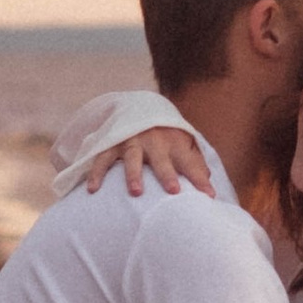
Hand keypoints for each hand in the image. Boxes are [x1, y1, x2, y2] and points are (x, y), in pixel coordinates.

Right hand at [83, 125, 213, 195]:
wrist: (139, 106)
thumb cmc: (166, 136)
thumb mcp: (183, 145)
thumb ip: (195, 164)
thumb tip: (209, 188)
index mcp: (175, 142)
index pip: (190, 162)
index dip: (199, 178)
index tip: (209, 196)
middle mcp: (154, 140)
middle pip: (161, 158)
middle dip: (167, 173)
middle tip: (173, 190)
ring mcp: (131, 141)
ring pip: (132, 157)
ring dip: (134, 174)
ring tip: (136, 192)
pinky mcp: (112, 143)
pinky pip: (102, 159)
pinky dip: (97, 173)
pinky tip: (93, 189)